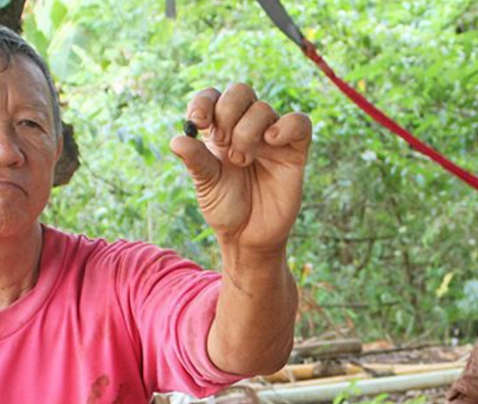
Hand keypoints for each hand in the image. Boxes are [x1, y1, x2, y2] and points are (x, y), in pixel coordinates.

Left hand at [170, 83, 311, 253]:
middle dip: (228, 111)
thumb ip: (195, 160)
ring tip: (240, 160)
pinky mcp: (295, 151)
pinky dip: (286, 126)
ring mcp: (272, 137)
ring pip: (263, 108)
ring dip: (247, 131)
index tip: (198, 122)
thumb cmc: (225, 207)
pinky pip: (299, 123)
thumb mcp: (205, 184)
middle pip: (240, 92)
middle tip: (221, 140)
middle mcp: (246, 128)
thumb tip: (178, 140)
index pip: (213, 97)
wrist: (249, 236)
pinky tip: (271, 141)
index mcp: (221, 130)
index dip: (205, 102)